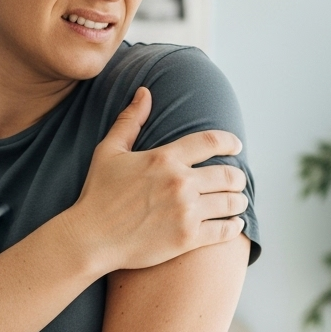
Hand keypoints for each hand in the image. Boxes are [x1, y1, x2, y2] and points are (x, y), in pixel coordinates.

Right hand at [65, 87, 248, 272]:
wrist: (91, 239)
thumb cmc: (98, 195)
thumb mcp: (109, 151)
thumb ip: (130, 121)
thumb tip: (144, 92)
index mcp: (164, 158)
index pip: (211, 142)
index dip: (230, 142)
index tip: (237, 147)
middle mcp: (180, 183)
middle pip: (228, 175)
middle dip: (238, 177)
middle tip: (238, 181)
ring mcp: (186, 212)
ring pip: (231, 202)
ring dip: (239, 201)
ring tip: (238, 202)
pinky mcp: (187, 238)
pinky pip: (224, 230)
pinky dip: (234, 226)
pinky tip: (234, 223)